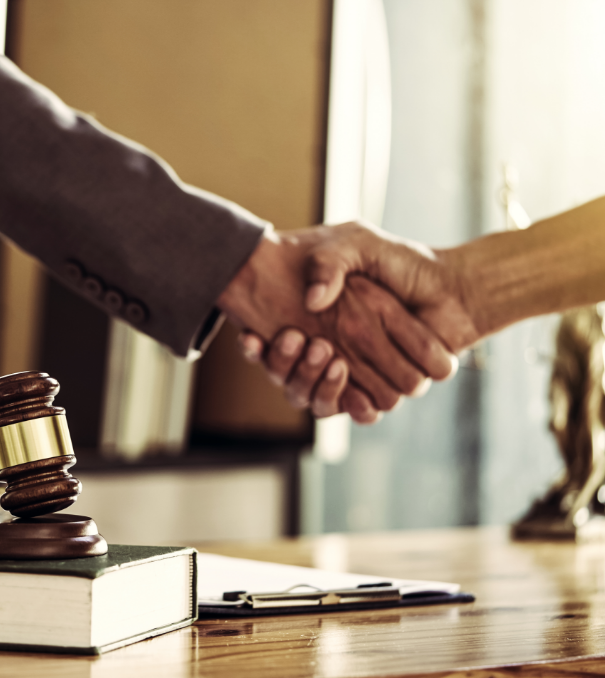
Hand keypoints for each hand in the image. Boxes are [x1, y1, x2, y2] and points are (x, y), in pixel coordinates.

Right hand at [217, 229, 456, 414]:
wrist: (452, 288)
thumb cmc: (402, 263)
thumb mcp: (357, 243)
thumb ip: (329, 262)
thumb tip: (311, 302)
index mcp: (313, 323)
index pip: (269, 347)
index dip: (256, 349)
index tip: (249, 336)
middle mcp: (327, 354)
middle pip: (286, 378)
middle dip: (284, 363)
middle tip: (292, 338)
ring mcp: (353, 376)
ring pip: (313, 398)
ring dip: (312, 380)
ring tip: (324, 352)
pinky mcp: (380, 391)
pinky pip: (356, 410)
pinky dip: (349, 400)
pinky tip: (343, 372)